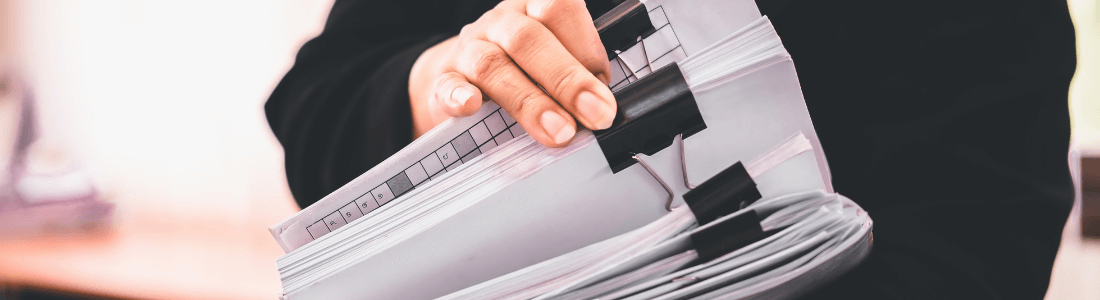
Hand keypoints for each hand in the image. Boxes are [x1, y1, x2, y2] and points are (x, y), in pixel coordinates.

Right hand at [408, 0, 614, 146]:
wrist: (460, 76)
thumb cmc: (519, 67)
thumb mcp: (551, 59)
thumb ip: (576, 73)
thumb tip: (604, 106)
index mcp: (533, 8)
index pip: (559, 8)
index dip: (586, 45)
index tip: (604, 85)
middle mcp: (501, 23)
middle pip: (529, 40)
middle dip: (568, 80)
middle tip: (596, 115)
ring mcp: (469, 48)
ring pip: (493, 65)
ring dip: (530, 102)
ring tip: (558, 132)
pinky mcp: (445, 79)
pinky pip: (448, 85)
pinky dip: (459, 96)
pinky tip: (472, 106)